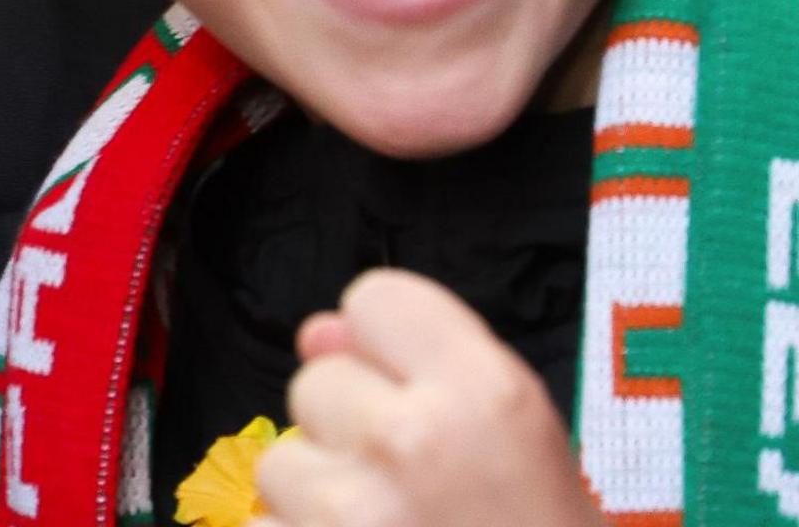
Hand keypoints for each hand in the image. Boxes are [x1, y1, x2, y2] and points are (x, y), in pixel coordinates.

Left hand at [256, 269, 594, 525]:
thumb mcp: (524, 451)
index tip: (415, 389)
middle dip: (351, 429)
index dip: (387, 345)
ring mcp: (351, 509)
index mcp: (485, 396)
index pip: (374, 299)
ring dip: (317, 498)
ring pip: (280, 459)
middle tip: (419, 490)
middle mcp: (412, 438)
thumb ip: (425, 375)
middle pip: (317, 380)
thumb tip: (316, 331)